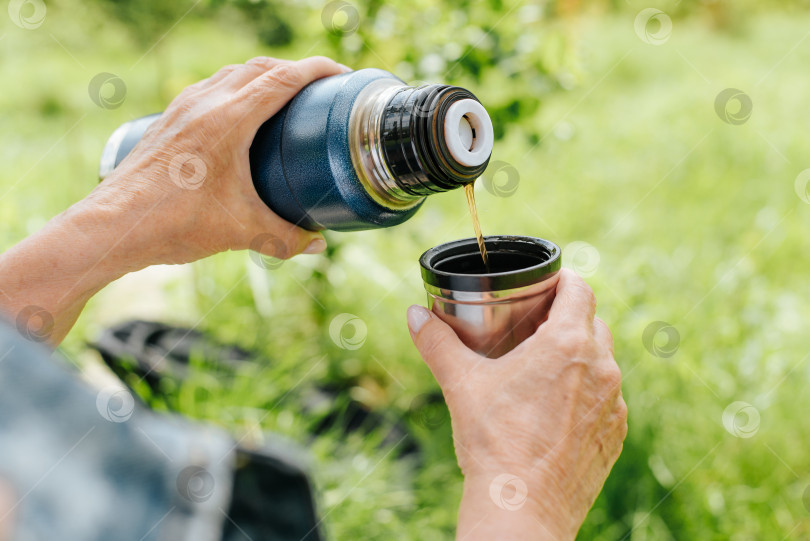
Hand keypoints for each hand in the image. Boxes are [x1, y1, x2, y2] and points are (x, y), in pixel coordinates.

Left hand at [84, 55, 348, 265]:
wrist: (114, 226)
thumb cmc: (174, 222)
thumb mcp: (242, 231)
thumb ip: (287, 240)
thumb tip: (318, 246)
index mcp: (228, 120)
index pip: (283, 77)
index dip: (318, 70)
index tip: (341, 75)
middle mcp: (206, 103)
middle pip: (260, 67)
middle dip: (296, 70)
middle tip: (321, 89)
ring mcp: (183, 107)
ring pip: (233, 73)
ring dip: (264, 74)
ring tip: (286, 96)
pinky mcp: (170, 119)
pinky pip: (212, 87)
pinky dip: (237, 86)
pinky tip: (241, 112)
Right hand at [407, 269, 626, 539]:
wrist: (522, 507)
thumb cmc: (494, 441)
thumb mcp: (461, 383)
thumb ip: (437, 342)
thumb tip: (414, 313)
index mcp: (568, 344)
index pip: (580, 290)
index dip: (564, 281)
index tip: (547, 285)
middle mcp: (602, 368)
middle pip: (593, 324)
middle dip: (569, 318)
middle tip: (537, 326)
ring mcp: (614, 404)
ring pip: (603, 363)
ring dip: (581, 356)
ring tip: (547, 367)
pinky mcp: (615, 435)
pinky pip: (608, 400)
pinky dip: (588, 394)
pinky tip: (559, 408)